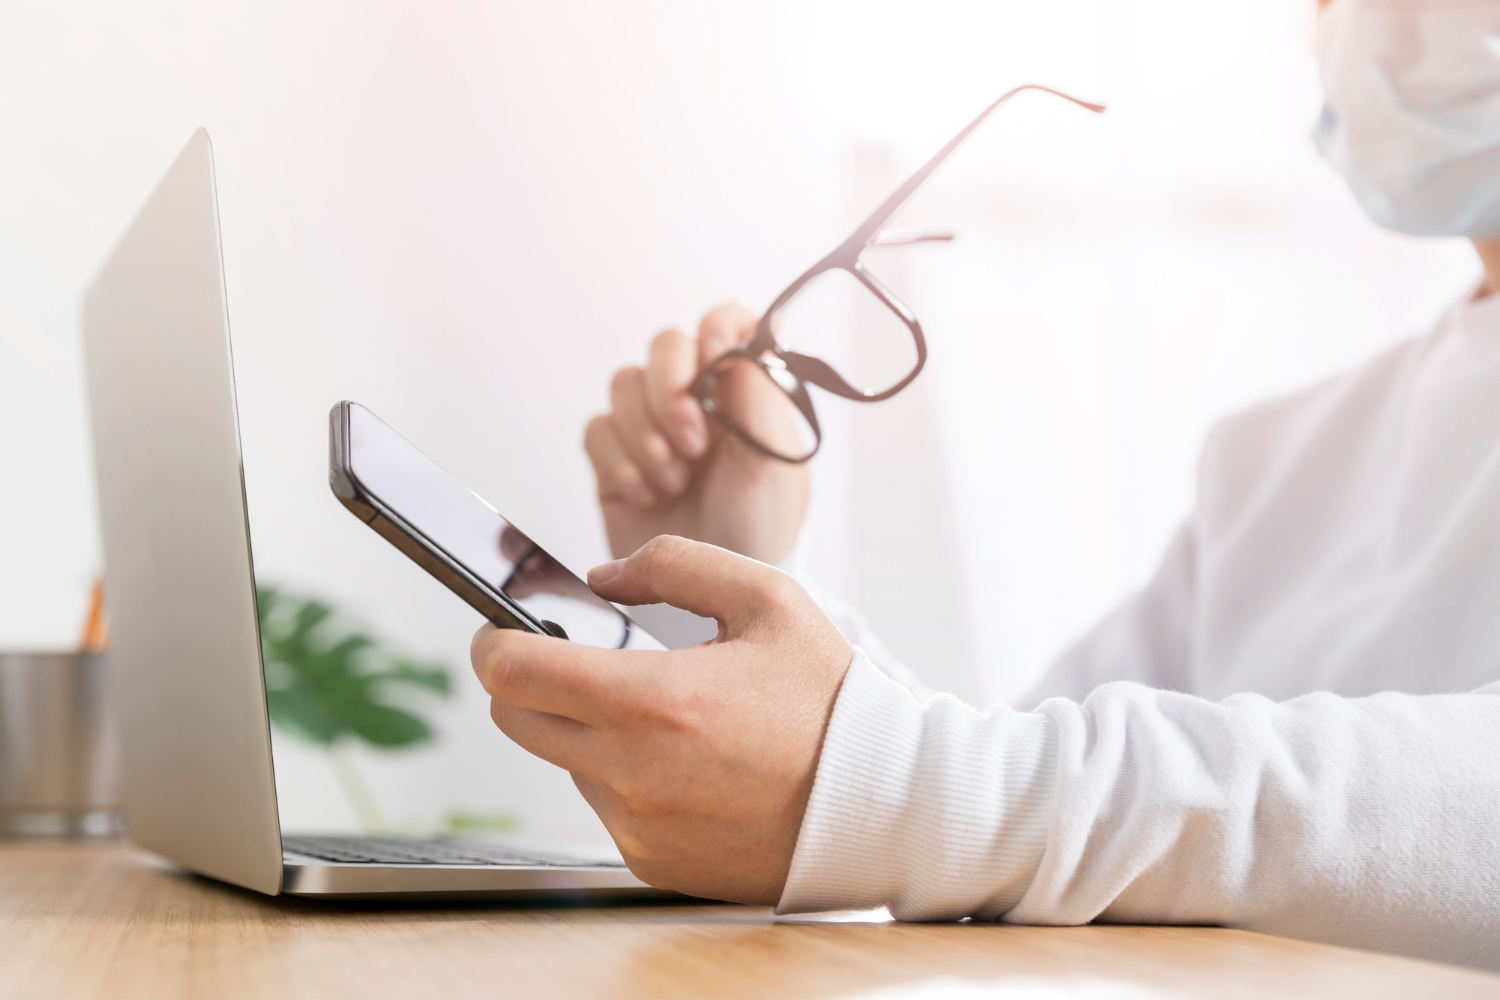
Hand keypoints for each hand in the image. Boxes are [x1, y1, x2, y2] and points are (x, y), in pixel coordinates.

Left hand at [469, 535, 851, 903]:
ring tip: (667, 715)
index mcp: (654, 700)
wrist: (878, 805)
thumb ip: (675, 564)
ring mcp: (637, 824)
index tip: (502, 629)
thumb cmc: (827, 699)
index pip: (512, 674)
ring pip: (563, 761)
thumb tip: (602, 577)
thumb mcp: (768, 598)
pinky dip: (624, 776)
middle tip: (581, 660)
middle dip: (529, 682)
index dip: (493, 642)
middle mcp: (632, 771)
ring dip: (586, 731)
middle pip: (516, 720)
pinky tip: (687, 762)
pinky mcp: (649, 860)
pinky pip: (605, 805)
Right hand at [584, 302, 810, 563]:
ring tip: (674, 480)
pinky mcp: (616, 457)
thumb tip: (736, 342)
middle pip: (665, 345)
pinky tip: (645, 492)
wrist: (717, 590)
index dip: (715, 328)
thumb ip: (758, 398)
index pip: (725, 323)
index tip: (714, 359)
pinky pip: (596, 430)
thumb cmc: (759, 528)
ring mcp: (653, 425)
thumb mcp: (777, 465)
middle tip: (693, 443)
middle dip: (670, 390)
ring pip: (624, 384)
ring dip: (646, 435)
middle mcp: (696, 398)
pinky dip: (619, 461)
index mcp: (742, 390)